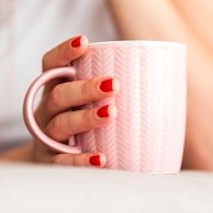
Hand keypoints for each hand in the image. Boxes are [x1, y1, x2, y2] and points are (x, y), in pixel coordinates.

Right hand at [32, 36, 118, 166]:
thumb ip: (114, 92)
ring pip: (61, 124)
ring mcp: (47, 138)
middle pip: (58, 95)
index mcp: (56, 91)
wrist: (59, 170)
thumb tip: (166, 74)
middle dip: (85, 88)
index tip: (84, 42)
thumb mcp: (89, 107)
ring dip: (85, 117)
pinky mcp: (50, 163)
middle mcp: (47, 112)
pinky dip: (80, 160)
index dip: (64, 53)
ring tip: (111, 113)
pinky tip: (101, 159)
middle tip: (113, 84)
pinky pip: (62, 162)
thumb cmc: (85, 130)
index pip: (51, 66)